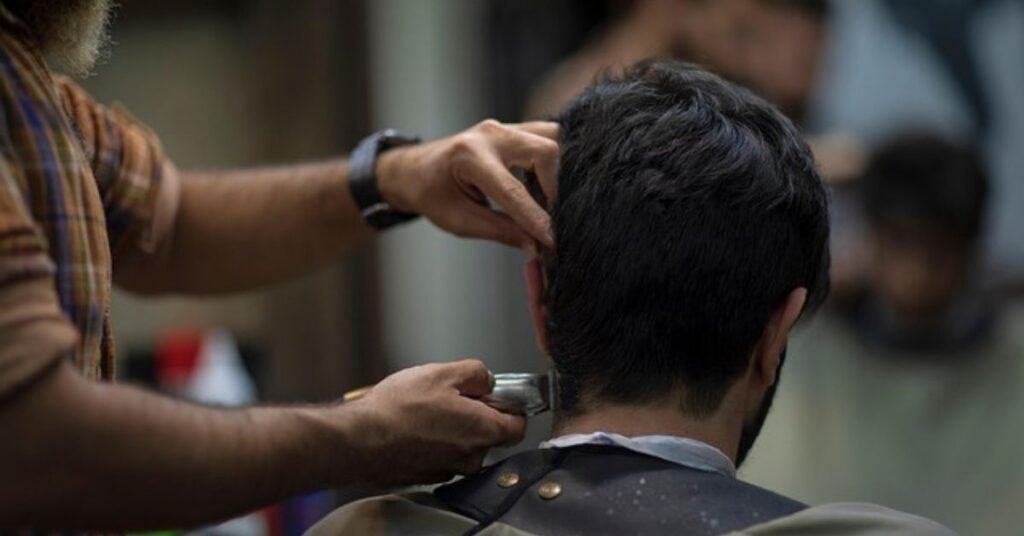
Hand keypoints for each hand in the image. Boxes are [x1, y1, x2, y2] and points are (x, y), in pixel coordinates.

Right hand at [342, 360, 526, 487]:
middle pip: (489, 436)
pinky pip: (441, 457)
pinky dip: (434, 444)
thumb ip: (476, 374)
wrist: (359, 440)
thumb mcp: (443, 373)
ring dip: (453, 431)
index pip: (517, 426)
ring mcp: (448, 470)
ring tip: (426, 412)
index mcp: (483, 431)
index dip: (509, 408)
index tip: (495, 396)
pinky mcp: (426, 477)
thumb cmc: (399, 408)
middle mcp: (471, 457)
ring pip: (463, 447)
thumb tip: (487, 381)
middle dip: (476, 417)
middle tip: (451, 397)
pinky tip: (413, 428)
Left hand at [377, 120, 558, 252]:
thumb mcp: (461, 221)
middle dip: (556, 189)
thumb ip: (501, 231)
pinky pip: (548, 138)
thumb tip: (537, 245)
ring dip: (559, 173)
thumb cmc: (432, 195)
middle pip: (545, 152)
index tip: (555, 241)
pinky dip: (555, 163)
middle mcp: (490, 135)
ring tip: (549, 204)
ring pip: (553, 139)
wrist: (417, 169)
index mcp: (469, 156)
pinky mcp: (514, 129)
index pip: (514, 192)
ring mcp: (504, 127)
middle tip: (553, 220)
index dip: (537, 219)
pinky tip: (547, 187)